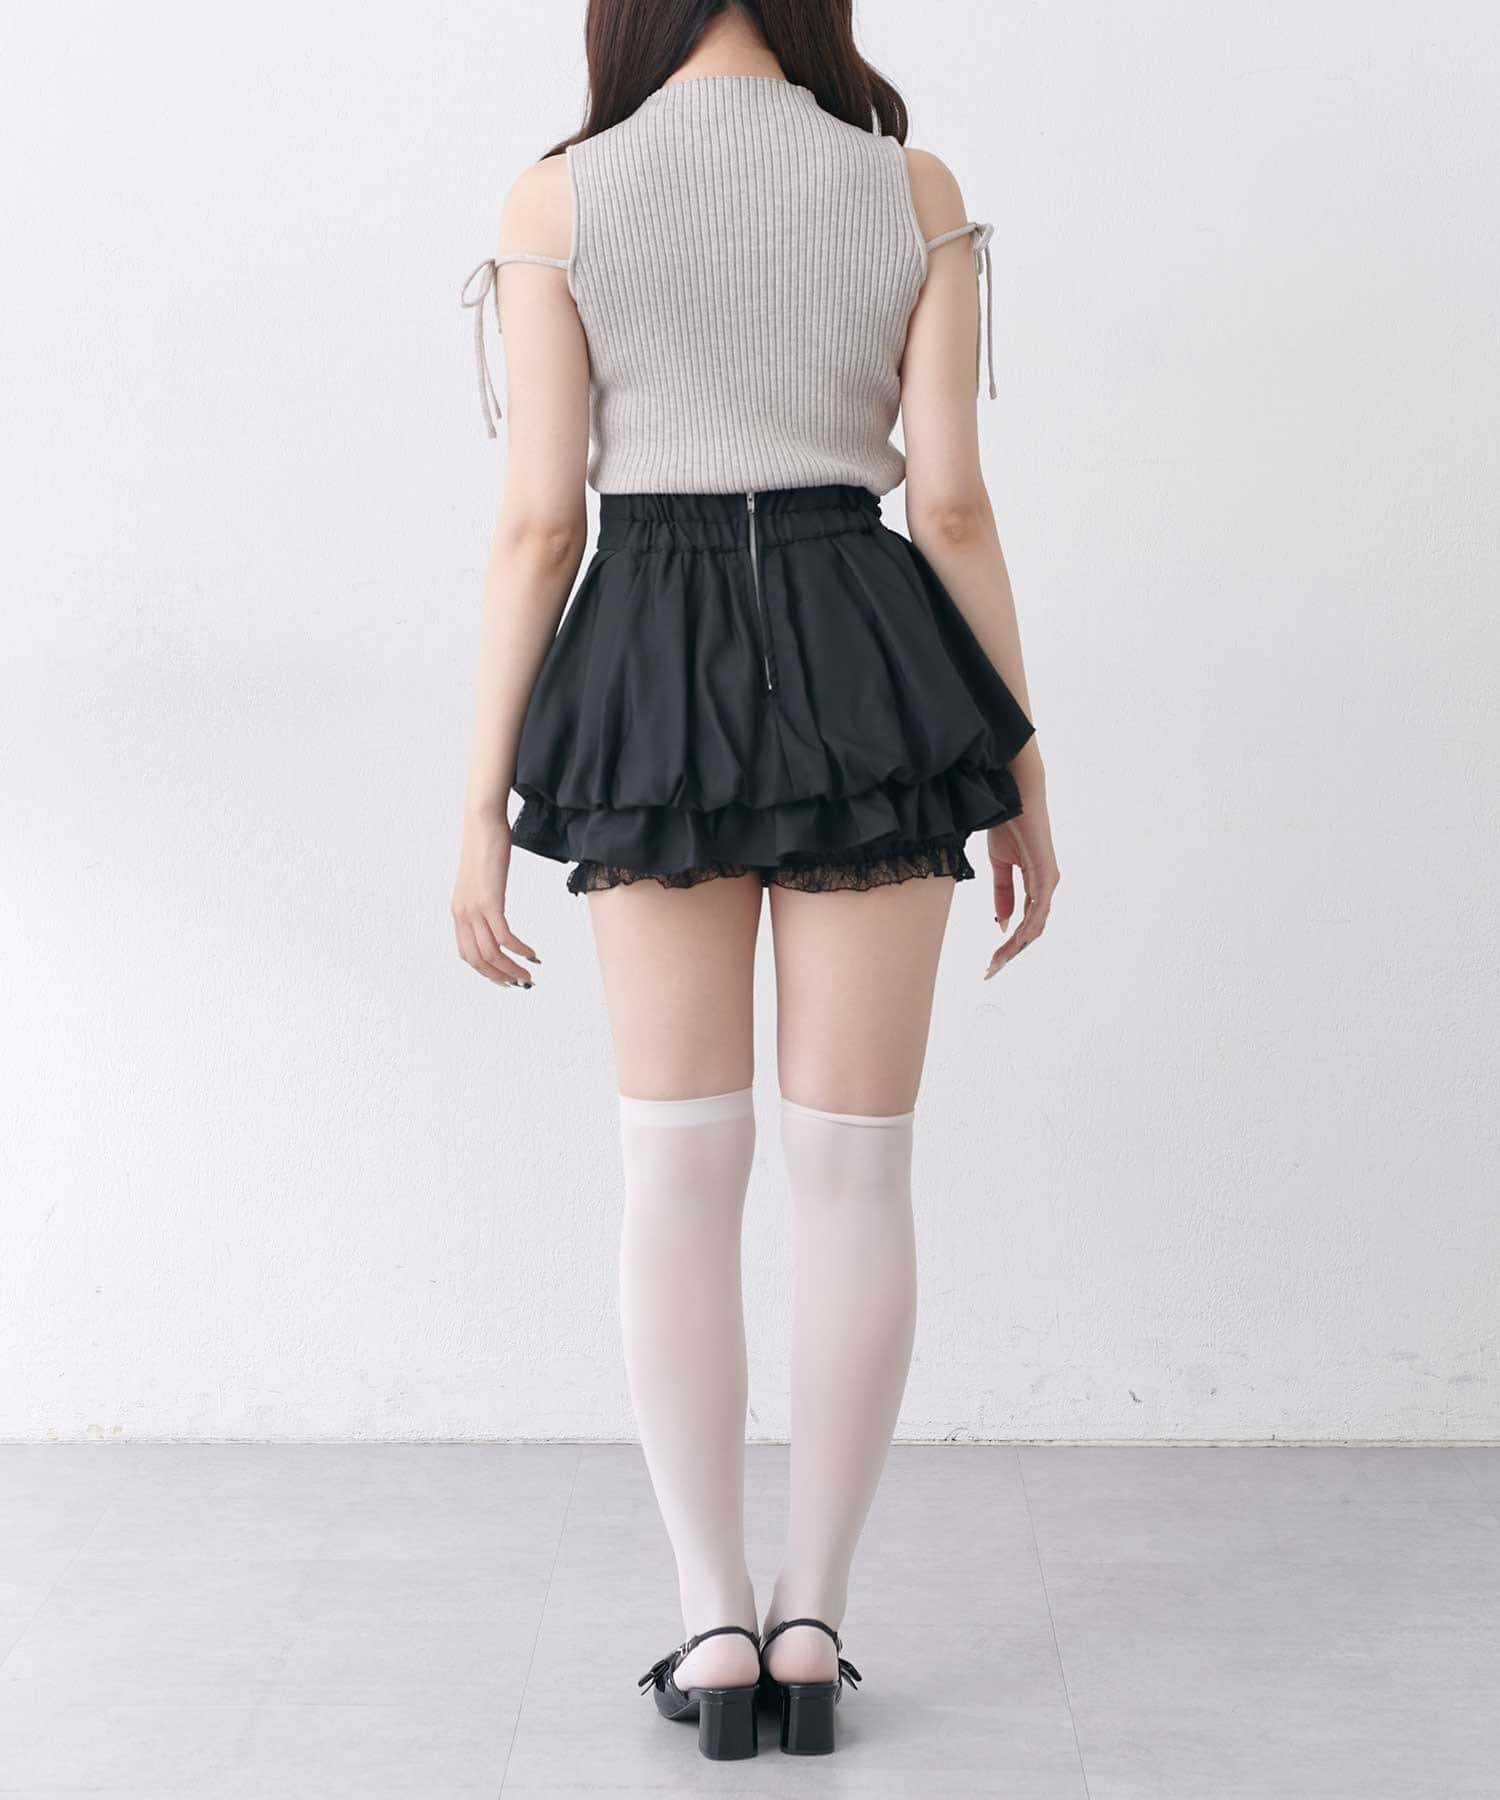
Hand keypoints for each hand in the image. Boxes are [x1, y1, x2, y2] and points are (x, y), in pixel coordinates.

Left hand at [450, 808, 540, 988]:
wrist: (481, 822)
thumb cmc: (485, 845)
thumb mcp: (481, 879)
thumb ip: (483, 897)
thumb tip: (494, 909)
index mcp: (458, 911)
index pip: (466, 954)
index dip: (486, 972)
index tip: (505, 979)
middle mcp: (461, 914)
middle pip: (478, 959)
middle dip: (500, 976)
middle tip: (521, 983)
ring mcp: (474, 908)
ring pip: (491, 952)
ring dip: (512, 968)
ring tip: (530, 974)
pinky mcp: (490, 901)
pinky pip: (504, 936)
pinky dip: (520, 950)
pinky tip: (532, 954)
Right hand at [984, 789, 1058, 977]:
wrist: (1013, 798)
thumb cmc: (1009, 824)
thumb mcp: (999, 865)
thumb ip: (1003, 893)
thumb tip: (1003, 922)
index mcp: (1035, 884)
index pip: (1025, 922)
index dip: (1009, 943)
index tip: (991, 960)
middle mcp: (1046, 886)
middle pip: (1032, 930)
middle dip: (1011, 952)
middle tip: (991, 970)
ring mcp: (1048, 881)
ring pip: (1036, 925)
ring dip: (1016, 946)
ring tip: (997, 962)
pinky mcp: (1046, 875)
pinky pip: (1038, 909)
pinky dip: (1026, 928)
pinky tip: (1012, 940)